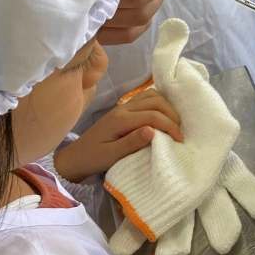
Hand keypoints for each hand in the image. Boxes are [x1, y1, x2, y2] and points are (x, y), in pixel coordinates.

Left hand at [53, 89, 183, 180]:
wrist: (75, 157)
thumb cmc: (93, 159)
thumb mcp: (111, 156)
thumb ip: (131, 143)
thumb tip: (153, 130)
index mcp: (120, 120)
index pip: (153, 116)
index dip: (170, 126)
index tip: (180, 140)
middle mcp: (123, 109)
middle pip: (155, 100)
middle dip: (172, 114)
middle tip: (180, 131)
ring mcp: (123, 107)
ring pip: (151, 95)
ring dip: (167, 106)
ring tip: (174, 123)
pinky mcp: (123, 110)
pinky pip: (145, 98)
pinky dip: (159, 104)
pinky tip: (163, 116)